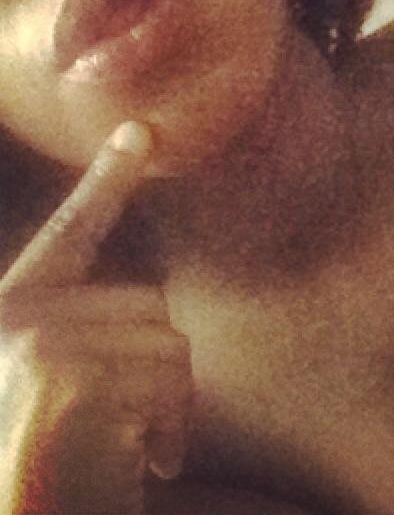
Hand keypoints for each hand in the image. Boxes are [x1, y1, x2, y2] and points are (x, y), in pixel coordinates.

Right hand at [0, 122, 192, 514]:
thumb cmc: (56, 463)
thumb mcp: (67, 388)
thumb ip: (98, 334)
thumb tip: (154, 311)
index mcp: (18, 311)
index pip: (75, 231)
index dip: (108, 178)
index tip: (140, 133)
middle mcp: (19, 318)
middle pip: (152, 305)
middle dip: (158, 370)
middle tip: (131, 425)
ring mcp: (38, 345)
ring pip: (169, 344)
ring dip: (167, 407)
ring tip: (128, 449)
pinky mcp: (67, 379)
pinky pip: (169, 383)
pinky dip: (170, 432)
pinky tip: (137, 466)